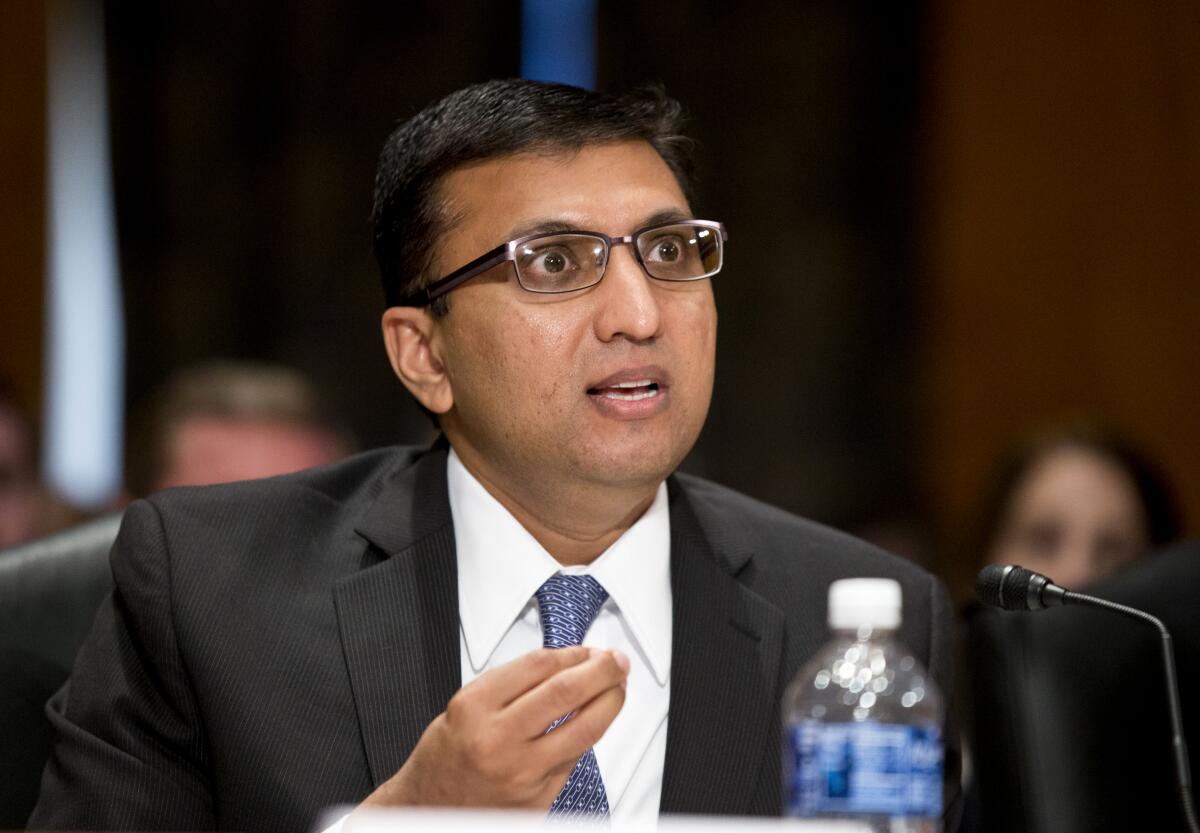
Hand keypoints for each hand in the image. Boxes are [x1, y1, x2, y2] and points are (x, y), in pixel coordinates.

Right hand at [355, 646, 628, 811]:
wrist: (427, 808)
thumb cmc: (446, 756)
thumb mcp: (465, 706)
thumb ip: (513, 685)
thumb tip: (567, 664)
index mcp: (475, 707)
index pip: (539, 666)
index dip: (572, 653)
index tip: (586, 651)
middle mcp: (498, 740)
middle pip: (566, 692)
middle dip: (601, 671)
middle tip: (616, 662)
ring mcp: (521, 773)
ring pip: (584, 729)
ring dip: (610, 703)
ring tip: (618, 688)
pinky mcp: (537, 799)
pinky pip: (575, 759)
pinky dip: (590, 735)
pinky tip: (596, 721)